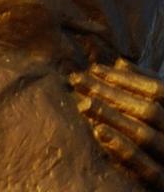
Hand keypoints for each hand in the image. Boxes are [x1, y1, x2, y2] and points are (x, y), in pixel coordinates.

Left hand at [71, 58, 163, 187]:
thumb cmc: (163, 131)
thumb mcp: (162, 108)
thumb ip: (146, 87)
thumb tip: (120, 63)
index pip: (157, 90)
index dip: (126, 78)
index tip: (94, 68)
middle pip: (147, 110)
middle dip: (110, 93)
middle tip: (77, 80)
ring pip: (144, 135)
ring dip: (112, 116)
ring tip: (83, 102)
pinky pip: (147, 169)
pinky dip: (123, 149)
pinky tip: (99, 131)